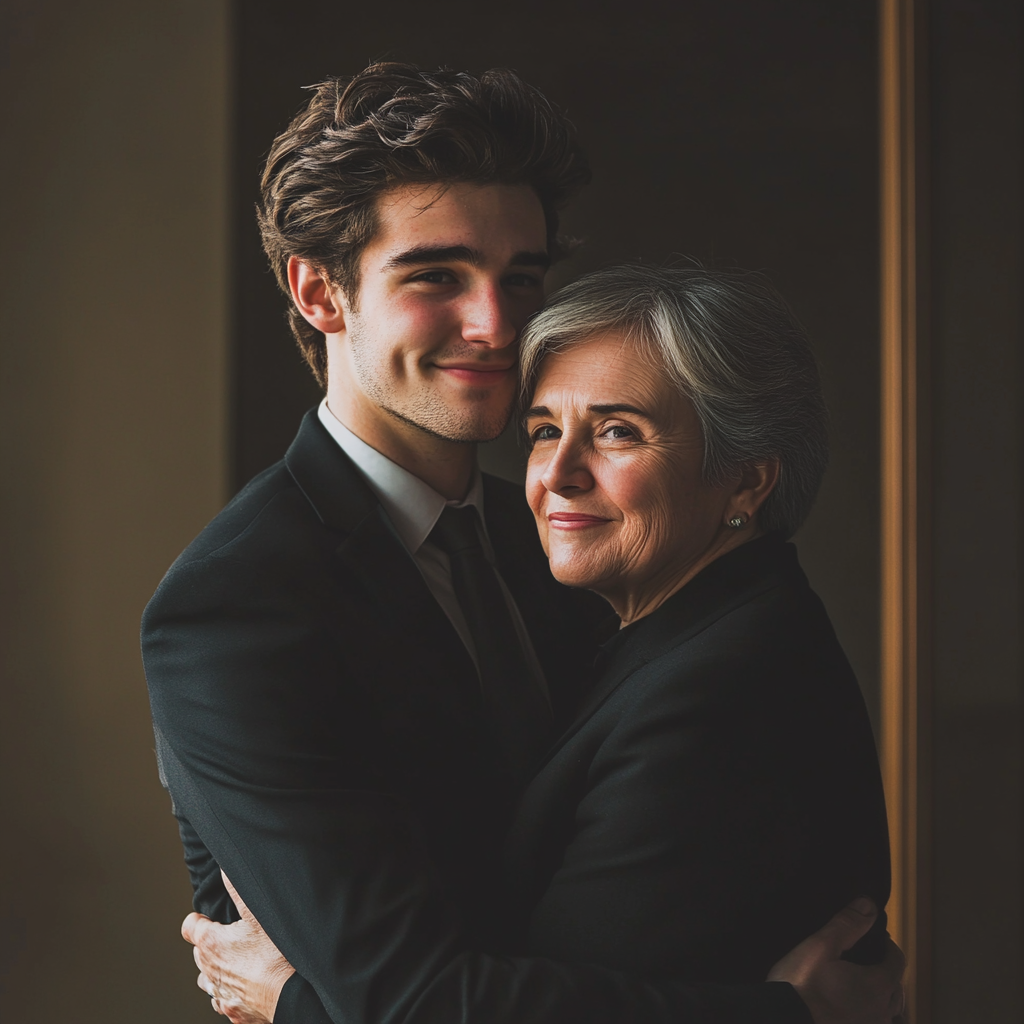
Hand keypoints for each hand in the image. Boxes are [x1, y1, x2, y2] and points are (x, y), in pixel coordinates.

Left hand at [181, 872, 295, 1023]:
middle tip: (230, 934)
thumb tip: (226, 866)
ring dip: (215, 969)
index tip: (206, 916)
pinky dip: (227, 992)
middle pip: (199, 953)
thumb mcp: (259, 913)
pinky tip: (243, 984)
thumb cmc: (277, 955)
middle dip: (209, 943)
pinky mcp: (234, 1012)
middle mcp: (211, 971)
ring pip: (207, 980)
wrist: (292, 995)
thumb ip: (238, 887)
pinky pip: (222, 1001)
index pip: (189, 928)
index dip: (197, 919)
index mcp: (212, 945)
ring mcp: (221, 995)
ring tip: (235, 960)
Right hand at [767, 898, 905, 1023]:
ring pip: (892, 1013)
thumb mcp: (820, 946)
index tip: (876, 937)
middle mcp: (881, 1011)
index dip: (888, 945)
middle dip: (888, 971)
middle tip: (870, 959)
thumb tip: (868, 904)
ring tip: (870, 989)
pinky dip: (877, 1017)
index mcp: (877, 985)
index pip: (897, 960)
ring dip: (886, 999)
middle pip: (897, 987)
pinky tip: (862, 1012)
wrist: (783, 1019)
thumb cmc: (801, 984)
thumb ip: (847, 924)